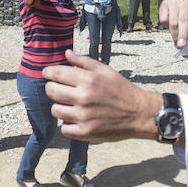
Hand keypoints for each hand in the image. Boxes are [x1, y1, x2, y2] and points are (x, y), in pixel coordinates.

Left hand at [43, 50, 160, 141]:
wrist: (139, 114)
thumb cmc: (122, 90)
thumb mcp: (106, 71)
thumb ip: (84, 62)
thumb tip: (66, 53)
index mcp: (88, 80)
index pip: (55, 74)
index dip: (48, 73)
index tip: (49, 74)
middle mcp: (84, 97)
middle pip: (51, 92)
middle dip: (52, 88)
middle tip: (58, 89)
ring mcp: (84, 116)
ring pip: (55, 110)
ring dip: (60, 107)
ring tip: (70, 105)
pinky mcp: (86, 132)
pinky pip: (64, 129)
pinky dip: (67, 124)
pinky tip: (76, 119)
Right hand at [159, 0, 187, 47]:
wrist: (183, 11)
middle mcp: (186, 0)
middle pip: (184, 19)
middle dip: (183, 34)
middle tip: (182, 45)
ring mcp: (175, 1)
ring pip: (173, 20)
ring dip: (175, 34)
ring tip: (177, 43)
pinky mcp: (165, 4)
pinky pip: (164, 19)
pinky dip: (167, 26)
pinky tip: (171, 29)